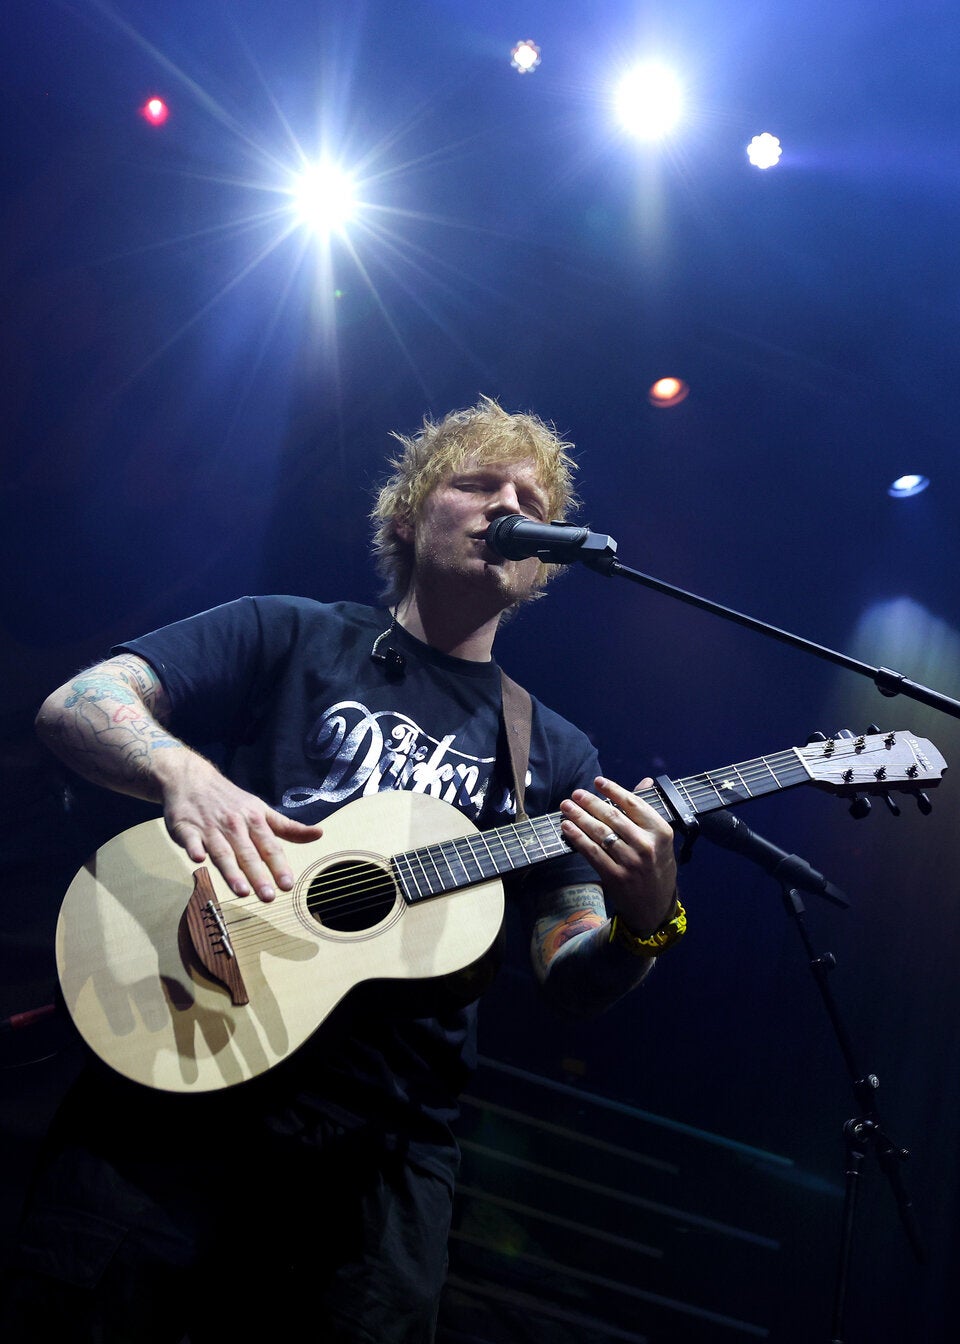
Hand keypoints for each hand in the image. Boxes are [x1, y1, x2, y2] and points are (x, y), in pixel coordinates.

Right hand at [160, 754, 323, 901]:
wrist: (192, 779)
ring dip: (231, 871)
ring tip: (242, 891)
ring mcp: (209, 827)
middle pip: (247, 853)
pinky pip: (190, 840)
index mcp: (254, 821)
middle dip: (258, 875)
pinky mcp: (185, 828)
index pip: (269, 846)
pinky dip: (194, 848)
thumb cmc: (231, 800)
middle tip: (268, 897)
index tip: (288, 885)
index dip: (279, 866)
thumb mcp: (262, 810)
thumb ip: (288, 827)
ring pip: (222, 852)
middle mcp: (234, 825)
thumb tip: (319, 834)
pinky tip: (198, 859)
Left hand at [559, 776, 676, 935]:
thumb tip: (644, 781)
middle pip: (613, 816)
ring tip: (566, 806)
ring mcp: (631, 862)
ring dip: (579, 817)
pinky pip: (592, 852)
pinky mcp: (615, 876)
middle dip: (590, 802)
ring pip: (600, 832)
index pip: (633, 804)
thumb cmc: (658, 868)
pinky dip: (577, 837)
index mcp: (661, 832)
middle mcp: (647, 845)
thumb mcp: (662, 840)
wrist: (655, 908)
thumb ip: (649, 812)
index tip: (598, 781)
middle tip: (576, 793)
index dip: (613, 790)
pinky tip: (567, 827)